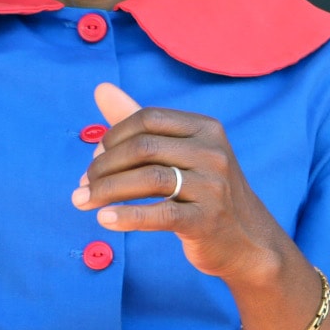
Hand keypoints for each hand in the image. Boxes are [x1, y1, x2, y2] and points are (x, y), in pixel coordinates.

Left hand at [73, 83, 291, 284]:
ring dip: (105, 190)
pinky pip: (159, 215)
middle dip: (103, 166)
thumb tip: (100, 88)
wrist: (247, 241)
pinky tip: (104, 220)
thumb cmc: (204, 191)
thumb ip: (139, 123)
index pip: (148, 119)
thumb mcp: (180, 153)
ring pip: (148, 179)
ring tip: (82, 202)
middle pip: (144, 148)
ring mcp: (213, 187)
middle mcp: (213, 152)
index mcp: (206, 128)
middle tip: (82, 185)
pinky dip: (126, 217)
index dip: (113, 136)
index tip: (95, 159)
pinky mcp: (207, 221)